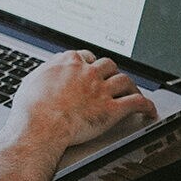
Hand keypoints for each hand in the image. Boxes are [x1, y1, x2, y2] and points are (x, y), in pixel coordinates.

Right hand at [4, 51, 157, 150]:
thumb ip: (45, 73)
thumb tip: (46, 73)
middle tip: (111, 78)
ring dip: (130, 85)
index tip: (90, 67)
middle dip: (111, 71)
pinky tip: (149, 110)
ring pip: (124, 80)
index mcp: (68, 62)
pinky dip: (146, 105)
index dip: (89, 62)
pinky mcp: (112, 109)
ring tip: (131, 91)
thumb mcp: (31, 80)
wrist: (41, 125)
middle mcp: (87, 72)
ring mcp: (101, 89)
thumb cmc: (31, 107)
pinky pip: (137, 103)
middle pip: (108, 64)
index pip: (85, 55)